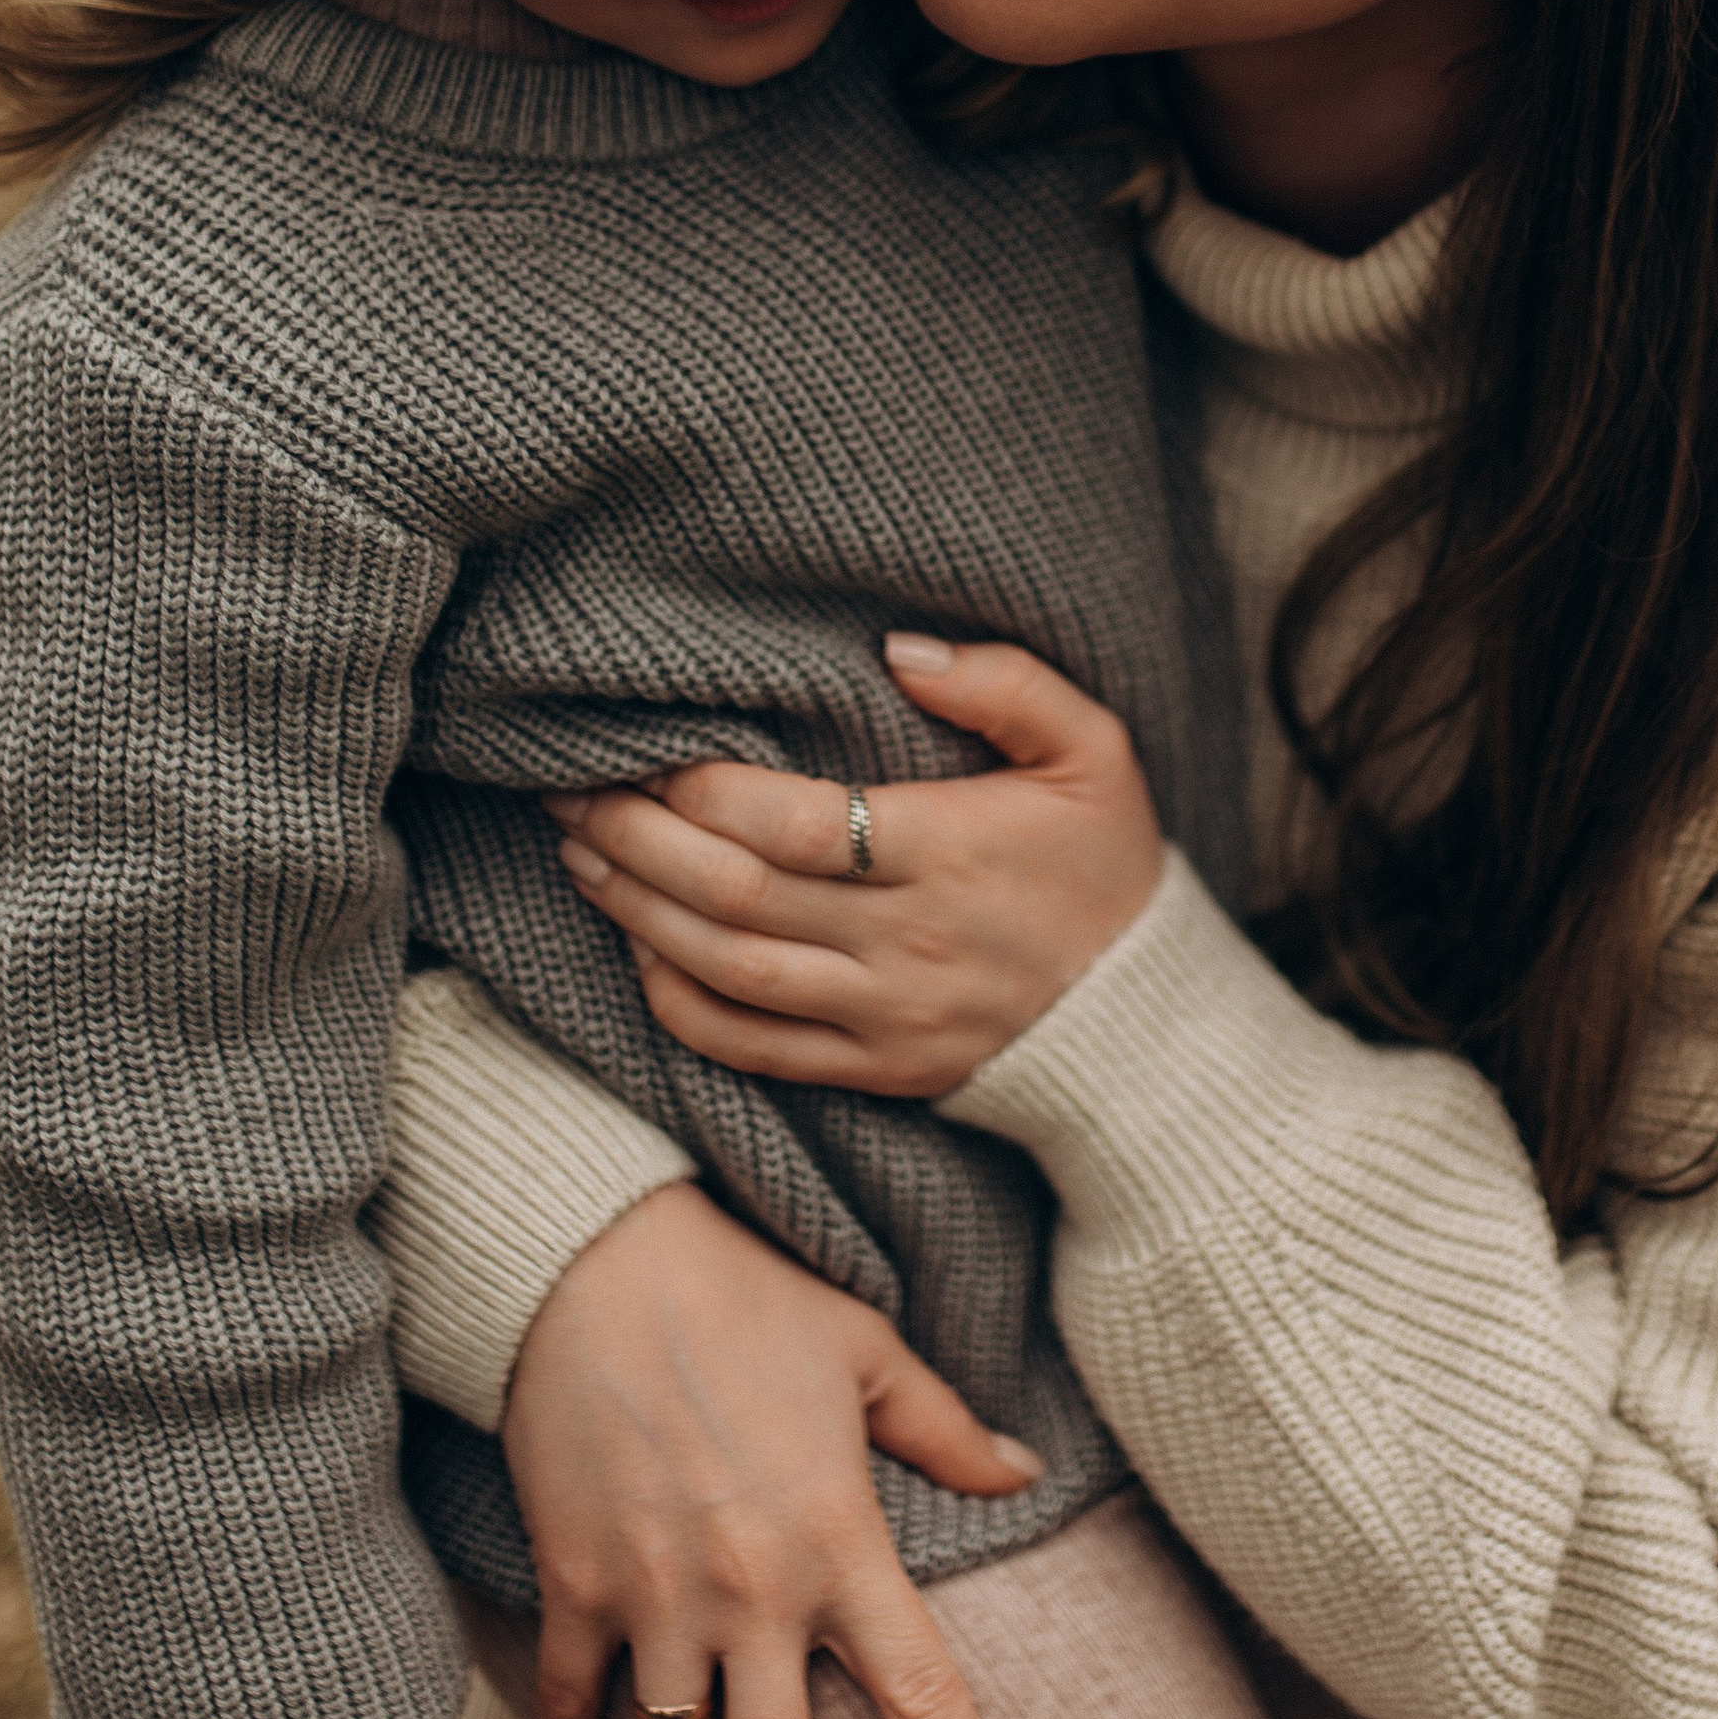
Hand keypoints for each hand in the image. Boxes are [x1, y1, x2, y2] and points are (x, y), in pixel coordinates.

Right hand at [501, 1177, 1039, 1718]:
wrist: (593, 1260)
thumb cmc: (743, 1294)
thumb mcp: (865, 1348)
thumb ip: (946, 1427)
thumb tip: (1025, 1471)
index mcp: (841, 1541)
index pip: (924, 1698)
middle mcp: (752, 1592)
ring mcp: (654, 1595)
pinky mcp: (574, 1581)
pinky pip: (577, 1703)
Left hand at [547, 633, 1163, 1096]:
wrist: (1145, 1024)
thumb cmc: (1105, 867)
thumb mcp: (1095, 751)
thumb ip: (1006, 685)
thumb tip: (898, 649)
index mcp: (949, 853)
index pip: (796, 824)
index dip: (704, 790)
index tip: (646, 751)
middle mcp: (905, 941)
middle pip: (739, 894)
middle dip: (640, 839)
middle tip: (572, 791)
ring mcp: (883, 1016)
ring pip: (729, 969)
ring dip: (639, 913)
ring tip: (582, 855)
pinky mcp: (872, 1070)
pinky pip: (752, 1047)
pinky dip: (681, 1004)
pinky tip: (637, 952)